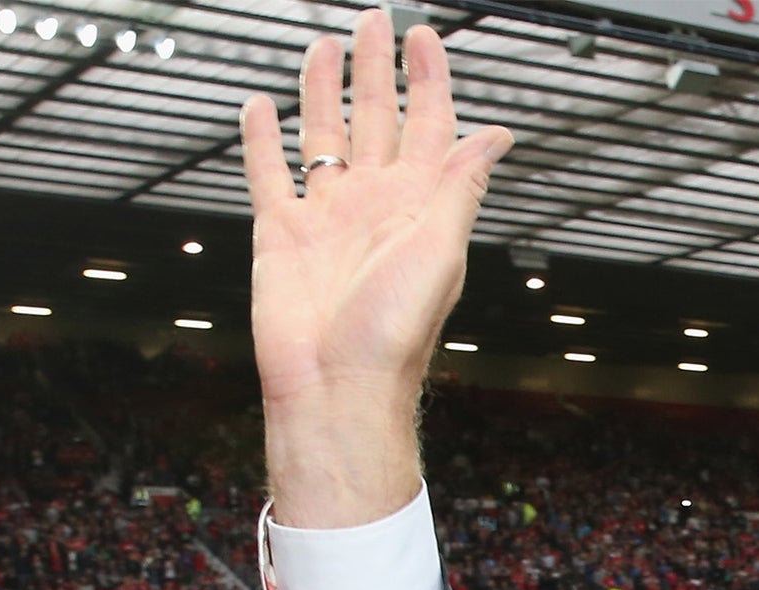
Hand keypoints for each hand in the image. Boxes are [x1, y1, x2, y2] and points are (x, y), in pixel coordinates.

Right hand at [239, 14, 512, 527]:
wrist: (335, 385)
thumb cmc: (393, 333)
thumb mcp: (440, 250)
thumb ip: (459, 186)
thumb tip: (497, 136)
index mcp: (417, 204)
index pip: (428, 125)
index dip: (428, 79)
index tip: (424, 36)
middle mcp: (373, 203)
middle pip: (375, 118)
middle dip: (377, 69)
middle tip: (376, 21)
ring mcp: (326, 216)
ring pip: (324, 136)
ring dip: (325, 91)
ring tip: (324, 47)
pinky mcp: (280, 233)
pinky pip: (270, 174)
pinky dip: (262, 140)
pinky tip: (261, 108)